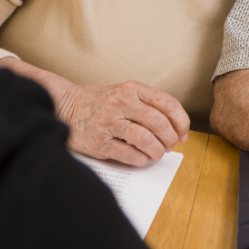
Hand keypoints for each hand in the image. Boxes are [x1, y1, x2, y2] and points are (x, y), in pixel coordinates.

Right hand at [56, 81, 190, 166]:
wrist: (66, 107)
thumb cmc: (101, 103)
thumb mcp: (126, 93)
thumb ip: (150, 105)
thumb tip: (177, 129)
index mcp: (133, 89)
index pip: (168, 103)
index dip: (181, 121)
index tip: (183, 133)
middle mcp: (122, 103)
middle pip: (159, 123)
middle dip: (170, 139)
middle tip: (170, 146)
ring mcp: (110, 122)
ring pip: (146, 140)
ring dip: (158, 151)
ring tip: (157, 153)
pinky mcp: (100, 142)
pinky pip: (130, 155)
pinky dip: (142, 159)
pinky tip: (142, 158)